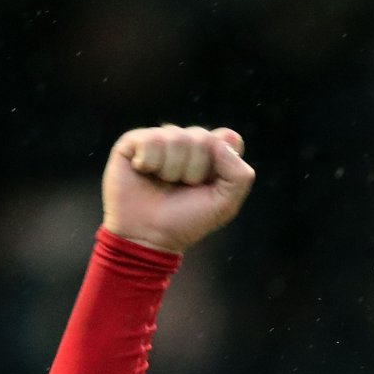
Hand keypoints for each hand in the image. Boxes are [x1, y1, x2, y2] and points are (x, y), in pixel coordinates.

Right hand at [102, 125, 254, 254]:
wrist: (147, 237)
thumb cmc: (186, 221)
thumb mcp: (224, 205)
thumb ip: (239, 175)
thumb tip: (221, 140)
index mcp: (211, 155)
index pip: (229, 139)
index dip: (222, 162)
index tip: (209, 185)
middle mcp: (187, 143)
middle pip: (203, 137)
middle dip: (195, 170)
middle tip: (183, 188)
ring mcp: (161, 140)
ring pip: (176, 136)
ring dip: (171, 169)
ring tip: (163, 184)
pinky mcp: (134, 142)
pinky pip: (151, 139)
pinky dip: (150, 162)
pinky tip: (144, 172)